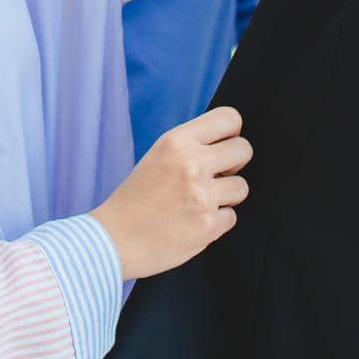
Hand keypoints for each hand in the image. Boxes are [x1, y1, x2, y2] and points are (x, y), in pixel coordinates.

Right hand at [89, 107, 251, 279]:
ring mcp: (202, 196)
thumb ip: (192, 146)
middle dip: (234, 164)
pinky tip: (193, 222)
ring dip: (226, 196)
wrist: (114, 240)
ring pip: (242, 187)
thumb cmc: (136, 198)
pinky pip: (232, 216)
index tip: (222, 147)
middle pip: (244, 149)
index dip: (231, 133)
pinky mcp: (208, 226)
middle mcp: (192, 164)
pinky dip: (217, 222)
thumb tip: (231, 143)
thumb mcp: (158, 155)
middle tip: (215, 176)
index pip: (230, 118)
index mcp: (177, 141)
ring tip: (198, 203)